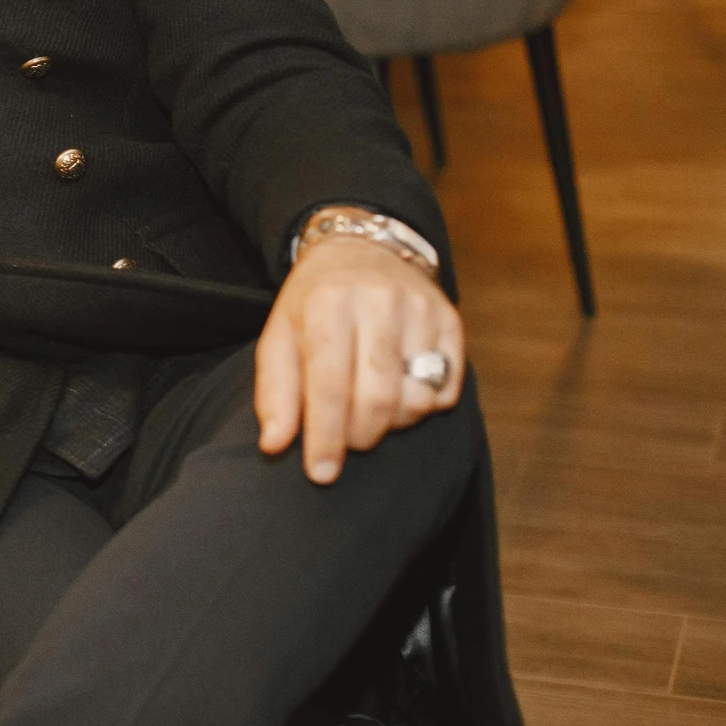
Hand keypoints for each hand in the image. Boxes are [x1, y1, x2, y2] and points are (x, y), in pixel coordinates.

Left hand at [254, 229, 464, 484]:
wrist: (360, 251)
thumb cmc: (313, 305)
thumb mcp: (279, 337)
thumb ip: (275, 392)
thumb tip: (274, 444)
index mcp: (327, 305)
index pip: (328, 384)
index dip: (325, 435)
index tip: (321, 473)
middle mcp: (378, 302)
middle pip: (377, 399)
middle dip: (359, 435)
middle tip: (346, 439)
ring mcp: (420, 310)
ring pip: (416, 399)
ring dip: (392, 423)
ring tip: (370, 410)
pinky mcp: (451, 321)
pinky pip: (447, 390)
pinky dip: (424, 406)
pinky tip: (400, 390)